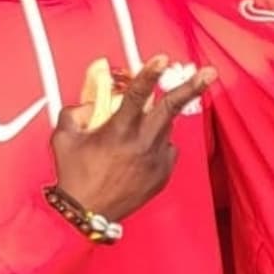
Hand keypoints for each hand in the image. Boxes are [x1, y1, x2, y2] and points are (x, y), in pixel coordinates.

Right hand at [51, 55, 215, 221]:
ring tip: (132, 137)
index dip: (150, 74)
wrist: (86, 214)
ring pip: (166, 128)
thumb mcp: (64, 138)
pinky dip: (155, 145)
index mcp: (119, 131)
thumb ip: (76, 113)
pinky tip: (135, 157)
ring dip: (157, 121)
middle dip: (192, 88)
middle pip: (171, 108)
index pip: (137, 95)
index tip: (162, 58)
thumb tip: (90, 103)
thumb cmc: (74, 177)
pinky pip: (165, 149)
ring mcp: (157, 159)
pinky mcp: (163, 173)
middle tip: (209, 72)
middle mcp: (142, 143)